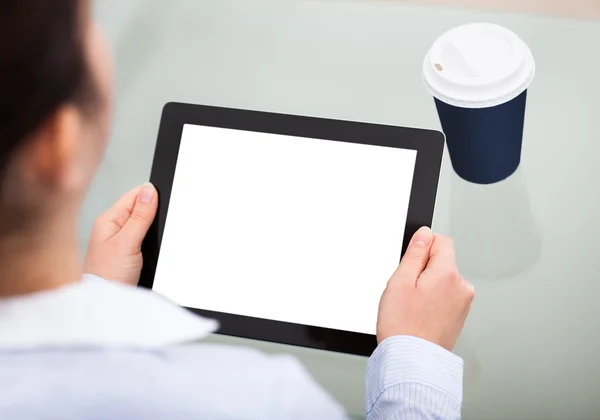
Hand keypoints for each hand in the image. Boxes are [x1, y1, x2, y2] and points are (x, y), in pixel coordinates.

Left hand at [83, 183, 157, 285]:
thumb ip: (140, 216)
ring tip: (153, 242)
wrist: (105, 305)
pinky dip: (152, 242)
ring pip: (144, 225)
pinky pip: (144, 239)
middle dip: (154, 214)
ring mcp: (120, 241)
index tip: (165, 202)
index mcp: (108, 220)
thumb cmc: (109, 276)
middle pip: (140, 209)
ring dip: (153, 229)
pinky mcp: (128, 254)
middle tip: (157, 229)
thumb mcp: (127, 242)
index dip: (151, 196)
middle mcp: (113, 228)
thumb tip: (149, 190)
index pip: (134, 196)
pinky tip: (153, 249)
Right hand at [377, 227, 474, 350]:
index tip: (410, 265)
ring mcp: (462, 304)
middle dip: (423, 270)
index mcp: (448, 274)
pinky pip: (444, 297)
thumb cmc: (403, 327)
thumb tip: (424, 234)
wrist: (412, 361)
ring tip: (412, 306)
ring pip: (442, 280)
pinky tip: (419, 315)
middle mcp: (462, 287)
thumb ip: (415, 253)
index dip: (422, 248)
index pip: (441, 241)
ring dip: (427, 287)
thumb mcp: (400, 281)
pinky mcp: (459, 317)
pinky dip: (432, 301)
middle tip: (406, 290)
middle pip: (442, 262)